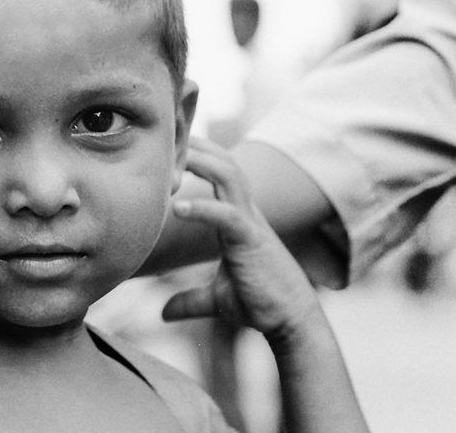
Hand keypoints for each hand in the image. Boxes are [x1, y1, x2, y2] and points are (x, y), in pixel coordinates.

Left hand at [162, 137, 319, 338]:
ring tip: (172, 157)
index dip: (201, 155)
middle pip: (226, 164)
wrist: (291, 323)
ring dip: (202, 162)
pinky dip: (202, 208)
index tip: (174, 145)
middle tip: (170, 133)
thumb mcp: (218, 300)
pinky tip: (176, 208)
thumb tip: (164, 312)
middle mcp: (247, 214)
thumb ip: (191, 300)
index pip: (223, 173)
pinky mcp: (251, 242)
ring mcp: (251, 225)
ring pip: (230, 177)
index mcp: (239, 219)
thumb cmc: (260, 305)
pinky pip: (227, 216)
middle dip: (200, 145)